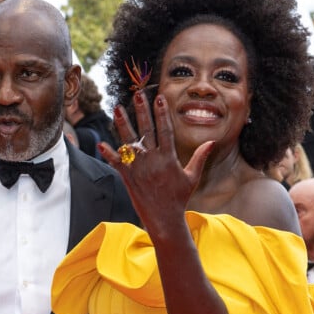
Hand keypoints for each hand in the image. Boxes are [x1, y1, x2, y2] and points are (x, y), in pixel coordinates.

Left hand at [98, 91, 213, 230]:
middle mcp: (153, 160)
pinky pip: (117, 163)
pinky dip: (109, 154)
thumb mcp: (192, 177)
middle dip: (141, 111)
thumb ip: (200, 157)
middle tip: (137, 94)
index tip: (159, 98)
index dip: (162, 113)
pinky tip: (101, 143)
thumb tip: (212, 142)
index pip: (165, 130)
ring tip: (117, 108)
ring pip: (129, 142)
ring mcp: (139, 168)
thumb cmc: (179, 198)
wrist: (164, 219)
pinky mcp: (128, 178)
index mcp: (169, 158)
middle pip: (146, 130)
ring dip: (122, 124)